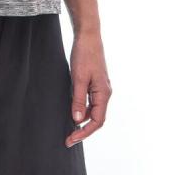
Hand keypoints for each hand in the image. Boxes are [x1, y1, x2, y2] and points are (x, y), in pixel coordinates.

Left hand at [66, 31, 111, 147]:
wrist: (88, 36)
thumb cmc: (84, 54)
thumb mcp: (78, 78)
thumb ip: (78, 99)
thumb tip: (77, 120)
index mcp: (103, 93)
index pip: (97, 121)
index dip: (84, 132)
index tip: (71, 139)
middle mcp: (105, 93)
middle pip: (96, 118)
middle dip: (83, 130)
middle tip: (68, 139)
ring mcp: (101, 88)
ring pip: (94, 110)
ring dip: (83, 121)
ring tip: (69, 129)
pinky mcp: (95, 83)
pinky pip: (91, 101)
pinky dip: (83, 109)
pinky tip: (73, 110)